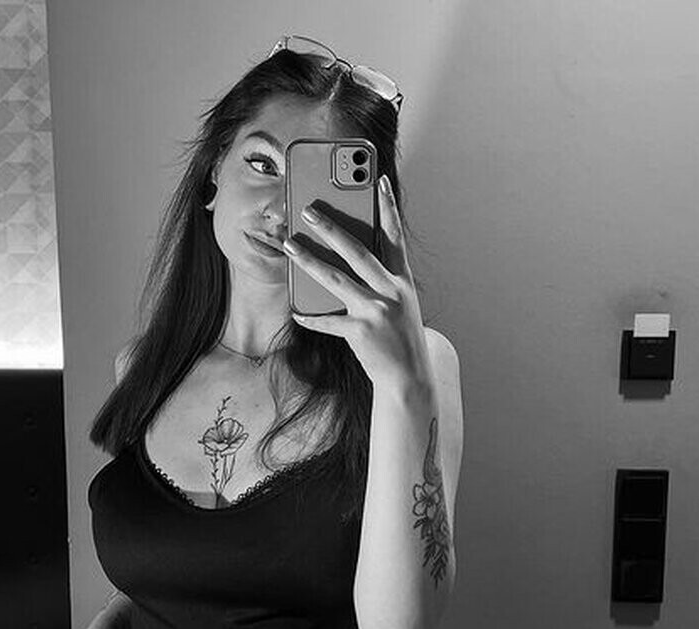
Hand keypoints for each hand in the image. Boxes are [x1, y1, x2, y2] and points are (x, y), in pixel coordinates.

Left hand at [283, 174, 433, 396]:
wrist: (409, 378)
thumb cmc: (400, 339)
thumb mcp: (399, 304)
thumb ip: (379, 280)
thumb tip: (345, 259)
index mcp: (402, 280)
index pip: (394, 235)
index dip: (387, 206)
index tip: (377, 180)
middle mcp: (392, 290)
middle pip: (357, 250)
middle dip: (330, 227)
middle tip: (308, 210)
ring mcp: (376, 310)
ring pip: (336, 278)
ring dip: (309, 259)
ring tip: (289, 244)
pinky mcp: (361, 331)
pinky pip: (328, 320)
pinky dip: (311, 316)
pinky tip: (296, 310)